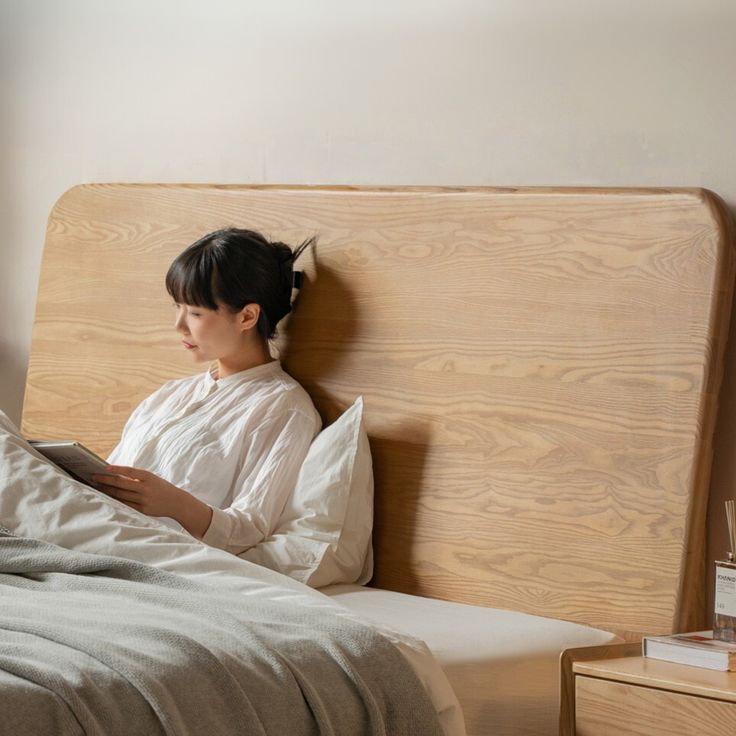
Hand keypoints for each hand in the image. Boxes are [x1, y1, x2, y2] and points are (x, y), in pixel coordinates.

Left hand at [92, 465, 213, 538]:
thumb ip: (136, 478)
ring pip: (121, 495)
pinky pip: (125, 504)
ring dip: (107, 490)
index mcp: (149, 477)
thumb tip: (115, 476)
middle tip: (93, 477)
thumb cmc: (161, 488)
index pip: (130, 471)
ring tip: (98, 486)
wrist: (176, 502)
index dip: (116, 469)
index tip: (104, 467)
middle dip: (106, 480)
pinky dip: (115, 500)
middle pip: (121, 484)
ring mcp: (144, 500)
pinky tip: (107, 497)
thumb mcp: (152, 479)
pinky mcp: (142, 510)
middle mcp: (146, 488)